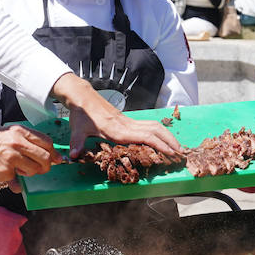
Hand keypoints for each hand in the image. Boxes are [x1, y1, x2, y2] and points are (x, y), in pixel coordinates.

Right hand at [0, 125, 57, 190]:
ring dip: (31, 173)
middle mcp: (17, 143)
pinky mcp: (6, 172)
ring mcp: (12, 158)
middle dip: (46, 165)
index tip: (56, 158)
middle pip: (45, 157)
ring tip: (20, 170)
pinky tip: (7, 176)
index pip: (46, 141)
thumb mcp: (5, 133)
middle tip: (42, 169)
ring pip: (35, 169)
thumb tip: (42, 150)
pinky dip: (16, 182)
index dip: (53, 152)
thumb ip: (23, 140)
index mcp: (18, 131)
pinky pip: (19, 180)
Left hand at [52, 74, 185, 157]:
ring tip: (178, 148)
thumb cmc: (82, 115)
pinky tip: (164, 140)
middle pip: (156, 131)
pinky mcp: (129, 121)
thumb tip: (72, 156)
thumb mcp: (78, 130)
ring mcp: (129, 122)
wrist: (83, 98)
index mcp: (118, 130)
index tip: (171, 153)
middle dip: (170, 142)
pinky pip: (149, 126)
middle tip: (181, 154)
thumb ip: (77, 144)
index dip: (160, 145)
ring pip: (155, 127)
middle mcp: (128, 126)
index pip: (145, 137)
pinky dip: (160, 133)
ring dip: (168, 136)